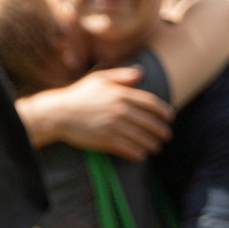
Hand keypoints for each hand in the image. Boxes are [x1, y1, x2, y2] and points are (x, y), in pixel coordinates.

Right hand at [35, 67, 171, 159]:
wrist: (58, 113)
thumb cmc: (77, 95)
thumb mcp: (98, 79)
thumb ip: (121, 75)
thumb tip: (140, 72)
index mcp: (120, 94)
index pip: (151, 104)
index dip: (164, 111)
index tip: (170, 117)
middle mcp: (120, 110)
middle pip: (149, 122)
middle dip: (161, 131)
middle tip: (166, 136)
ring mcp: (113, 126)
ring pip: (141, 137)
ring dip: (152, 144)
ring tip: (155, 147)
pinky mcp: (105, 140)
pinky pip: (128, 149)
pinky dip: (137, 153)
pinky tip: (140, 155)